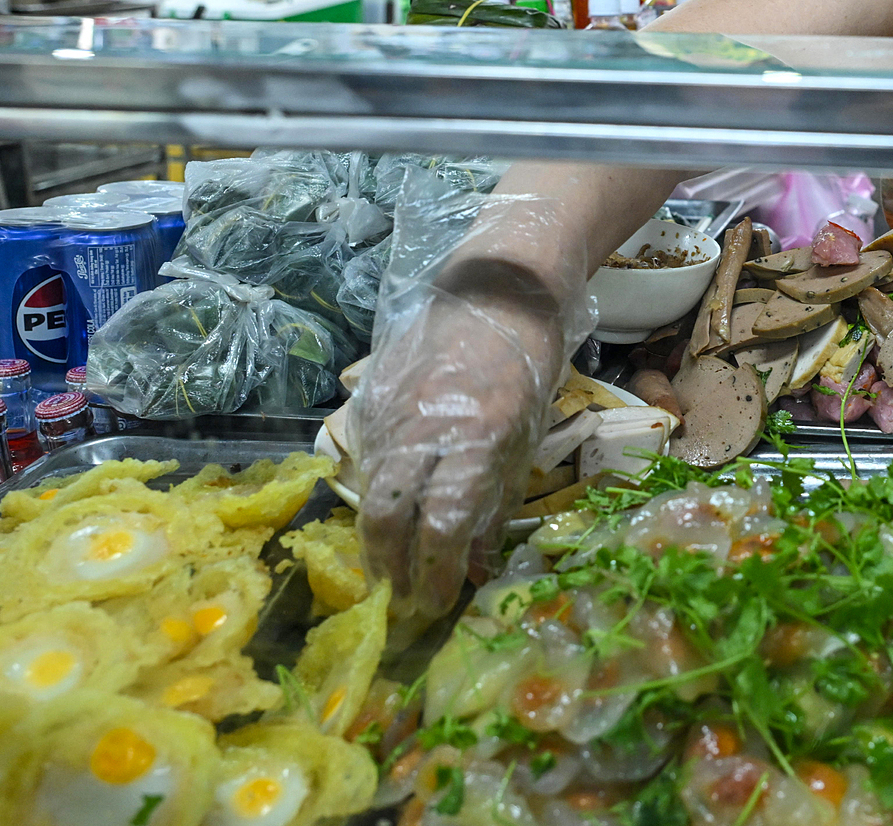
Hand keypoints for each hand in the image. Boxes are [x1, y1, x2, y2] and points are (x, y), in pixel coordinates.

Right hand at [353, 280, 564, 619]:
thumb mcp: (527, 437)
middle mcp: (425, 428)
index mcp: (477, 438)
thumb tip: (477, 570)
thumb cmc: (526, 364)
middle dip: (390, 568)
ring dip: (377, 538)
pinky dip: (374, 494)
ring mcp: (390, 411)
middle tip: (400, 598)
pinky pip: (365, 460)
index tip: (435, 603)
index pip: (443, 524)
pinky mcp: (369, 398)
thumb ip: (497, 503)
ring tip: (390, 568)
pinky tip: (388, 513)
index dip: (435, 573)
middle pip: (388, 517)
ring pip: (369, 491)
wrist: (494, 289)